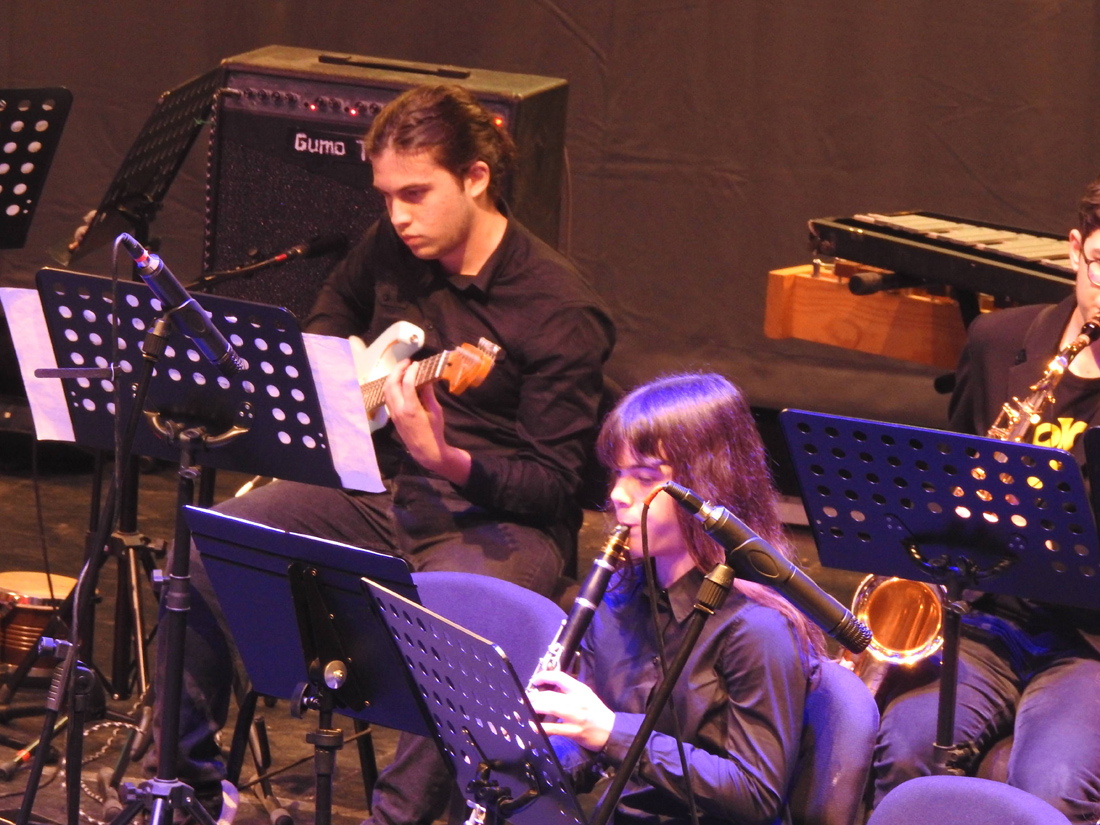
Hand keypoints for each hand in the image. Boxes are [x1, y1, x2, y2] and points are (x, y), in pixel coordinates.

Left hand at [383, 358, 470, 484]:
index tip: (417, 364)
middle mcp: (399, 409)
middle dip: (398, 370)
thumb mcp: (436, 411)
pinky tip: (399, 382)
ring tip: (402, 370)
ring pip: (386, 390)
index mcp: (412, 408)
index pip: (407, 383)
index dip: (411, 371)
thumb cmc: (434, 431)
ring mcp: (394, 413)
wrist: (425, 450)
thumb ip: (428, 394)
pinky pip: (388, 397)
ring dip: (393, 377)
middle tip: (407, 363)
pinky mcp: (393, 416)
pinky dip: (392, 386)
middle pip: (392, 384)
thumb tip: (425, 379)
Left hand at [526, 670, 614, 751]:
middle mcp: (577, 701)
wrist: (612, 731)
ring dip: (535, 708)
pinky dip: (541, 728)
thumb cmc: (596, 712)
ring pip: (550, 708)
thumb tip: (548, 688)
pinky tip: (532, 726)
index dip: (544, 676)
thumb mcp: (586, 695)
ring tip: (525, 709)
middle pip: (551, 694)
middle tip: (525, 699)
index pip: (560, 677)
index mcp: (580, 689)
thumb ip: (570, 691)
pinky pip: (553, 729)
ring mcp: (575, 716)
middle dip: (534, 697)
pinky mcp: (574, 731)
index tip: (535, 680)